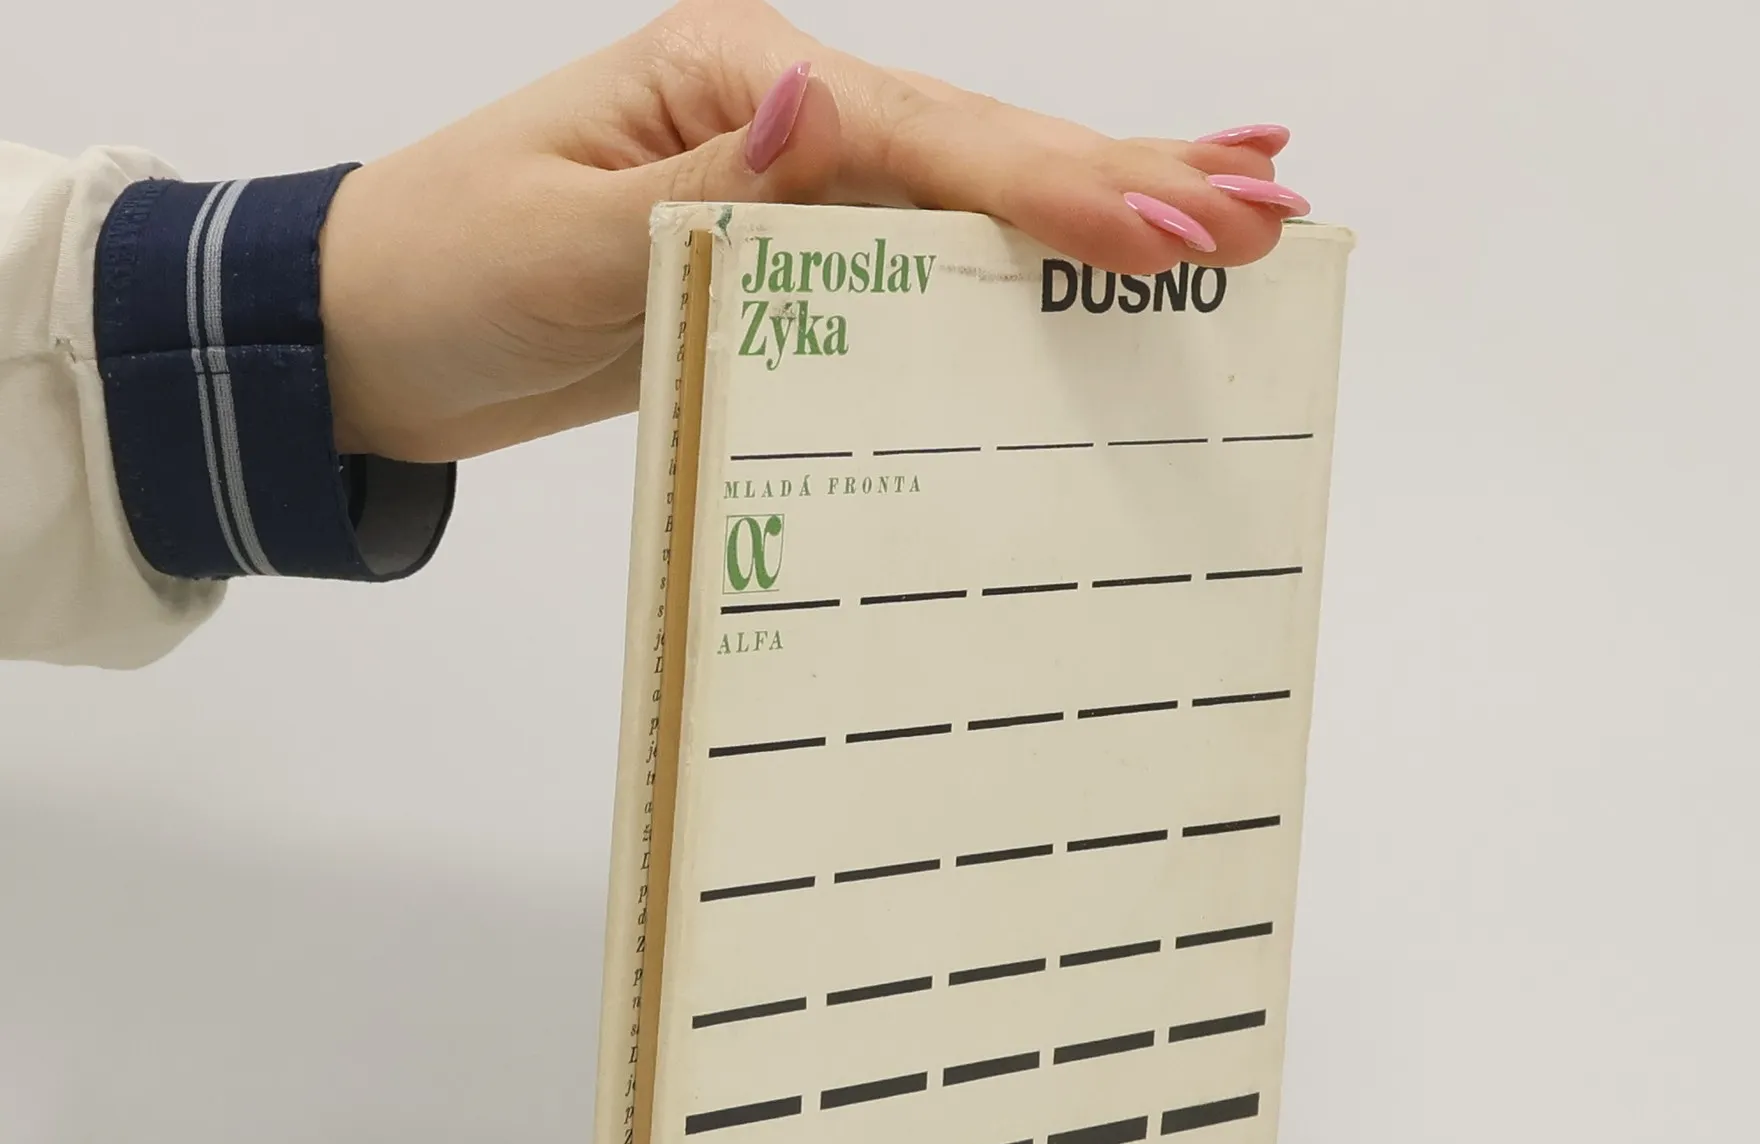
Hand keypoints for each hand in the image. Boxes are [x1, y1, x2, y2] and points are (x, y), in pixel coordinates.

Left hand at [317, 0, 1305, 462]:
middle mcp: (777, 112)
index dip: (1052, 191)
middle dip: (1129, 180)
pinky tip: (1089, 259)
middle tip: (1275, 208)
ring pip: (972, 196)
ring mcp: (789, 182)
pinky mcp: (786, 258)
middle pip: (982, 146)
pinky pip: (923, 261)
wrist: (373, 336)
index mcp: (731, 79)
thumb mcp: (558, 236)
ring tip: (1237, 213)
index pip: (922, 140)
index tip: (1169, 235)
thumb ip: (702, 185)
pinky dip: (1017, 261)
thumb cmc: (442, 274)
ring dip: (1104, 206)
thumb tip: (815, 103)